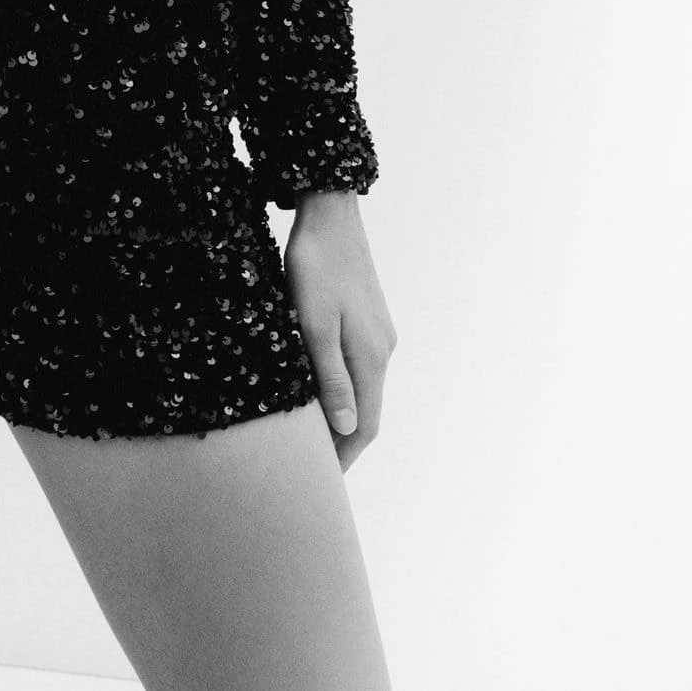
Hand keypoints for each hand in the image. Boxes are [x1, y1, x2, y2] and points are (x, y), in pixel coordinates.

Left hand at [283, 192, 397, 472]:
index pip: (363, 425)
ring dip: (341, 411)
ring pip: (362, 386)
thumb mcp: (313, 324)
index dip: (343, 455)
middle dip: (342, 440)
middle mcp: (382, 349)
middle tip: (312, 464)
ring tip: (310, 430)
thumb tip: (345, 427)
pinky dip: (341, 384)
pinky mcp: (368, 315)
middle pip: (367, 410)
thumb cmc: (315, 267)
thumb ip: (331, 376)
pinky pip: (358, 363)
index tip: (321, 481)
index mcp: (371, 357)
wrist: (329, 212)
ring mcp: (378, 331)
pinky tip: (317, 383)